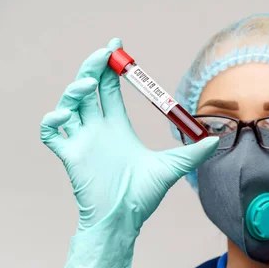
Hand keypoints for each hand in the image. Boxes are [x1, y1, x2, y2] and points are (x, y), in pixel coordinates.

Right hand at [40, 39, 217, 267]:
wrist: (123, 220)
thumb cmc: (142, 197)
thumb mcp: (172, 168)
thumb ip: (192, 152)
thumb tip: (217, 139)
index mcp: (117, 128)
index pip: (109, 91)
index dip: (111, 69)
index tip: (117, 47)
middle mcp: (98, 131)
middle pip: (88, 90)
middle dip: (92, 68)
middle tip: (104, 54)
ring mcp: (82, 142)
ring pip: (69, 105)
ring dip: (74, 91)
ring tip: (86, 85)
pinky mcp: (70, 156)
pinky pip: (51, 132)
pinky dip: (52, 119)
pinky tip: (65, 115)